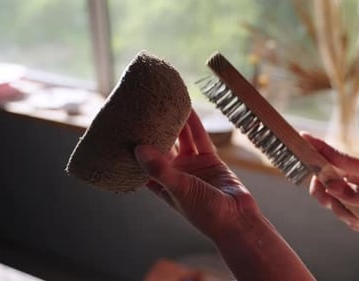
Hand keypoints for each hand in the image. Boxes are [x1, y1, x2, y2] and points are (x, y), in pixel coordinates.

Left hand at [134, 110, 260, 240]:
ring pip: (180, 139)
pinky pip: (199, 137)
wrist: (238, 218)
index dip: (131, 149)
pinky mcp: (209, 160)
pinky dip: (194, 124)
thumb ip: (159, 169)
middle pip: (159, 147)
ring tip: (164, 103)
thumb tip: (138, 149)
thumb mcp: (179, 189)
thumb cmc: (205, 213)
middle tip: (141, 109)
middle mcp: (175, 173)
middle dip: (151, 131)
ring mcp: (192, 166)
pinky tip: (188, 109)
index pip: (140, 164)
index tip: (120, 130)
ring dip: (174, 123)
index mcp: (161, 185)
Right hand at [302, 133, 358, 243]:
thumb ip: (354, 196)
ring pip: (333, 194)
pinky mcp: (358, 199)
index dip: (320, 147)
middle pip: (329, 176)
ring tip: (358, 223)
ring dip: (340, 211)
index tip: (303, 136)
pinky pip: (341, 205)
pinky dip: (348, 217)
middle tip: (327, 204)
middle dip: (325, 192)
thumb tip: (329, 185)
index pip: (339, 157)